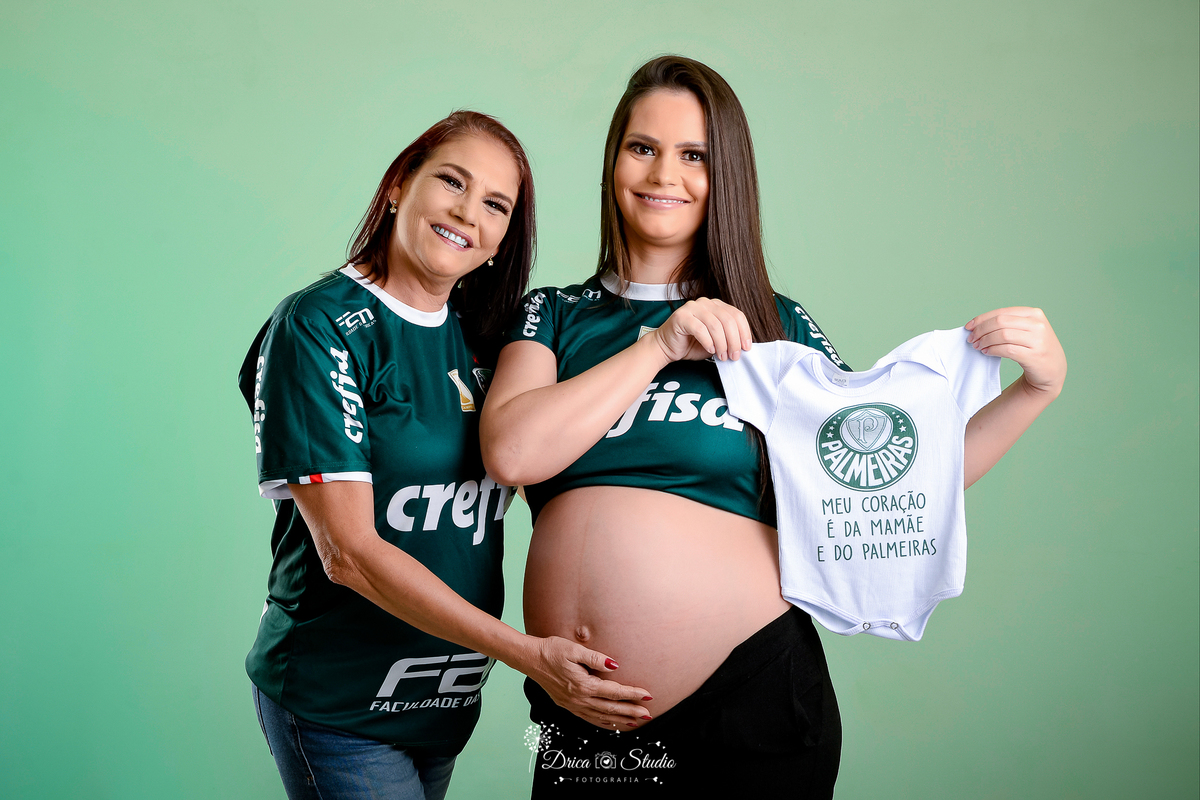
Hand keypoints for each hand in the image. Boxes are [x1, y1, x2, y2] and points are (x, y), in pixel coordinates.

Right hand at [526, 636, 653, 729]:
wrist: (530, 659)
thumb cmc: (552, 651)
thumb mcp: (574, 649)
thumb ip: (596, 659)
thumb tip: (614, 666)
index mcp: (583, 685)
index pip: (614, 692)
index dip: (632, 694)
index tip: (648, 695)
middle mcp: (579, 699)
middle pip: (611, 708)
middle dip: (631, 712)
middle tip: (648, 714)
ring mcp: (573, 705)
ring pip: (602, 717)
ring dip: (620, 720)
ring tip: (636, 723)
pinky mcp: (568, 706)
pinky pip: (590, 719)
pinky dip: (604, 722)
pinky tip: (612, 723)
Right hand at [652, 298, 752, 362]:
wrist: (666, 347)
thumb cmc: (691, 345)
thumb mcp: (716, 342)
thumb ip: (728, 339)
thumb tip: (744, 346)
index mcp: (716, 305)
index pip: (736, 315)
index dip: (744, 332)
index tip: (746, 348)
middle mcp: (705, 303)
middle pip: (728, 320)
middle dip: (734, 340)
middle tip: (734, 356)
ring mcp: (692, 307)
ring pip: (715, 325)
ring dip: (722, 343)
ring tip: (722, 356)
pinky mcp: (681, 316)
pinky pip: (700, 329)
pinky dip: (708, 342)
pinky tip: (710, 350)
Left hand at [965, 307, 1065, 399]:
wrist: (1053, 370)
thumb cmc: (1034, 348)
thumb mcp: (1026, 330)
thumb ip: (1008, 324)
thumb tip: (978, 325)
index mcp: (1034, 314)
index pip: (1002, 312)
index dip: (982, 319)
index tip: (968, 327)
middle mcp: (1038, 324)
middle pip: (1000, 322)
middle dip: (981, 330)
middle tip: (971, 339)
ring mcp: (1038, 340)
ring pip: (1002, 335)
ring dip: (985, 341)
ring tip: (978, 346)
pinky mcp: (1035, 355)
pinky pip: (1007, 350)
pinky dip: (993, 350)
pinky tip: (987, 352)